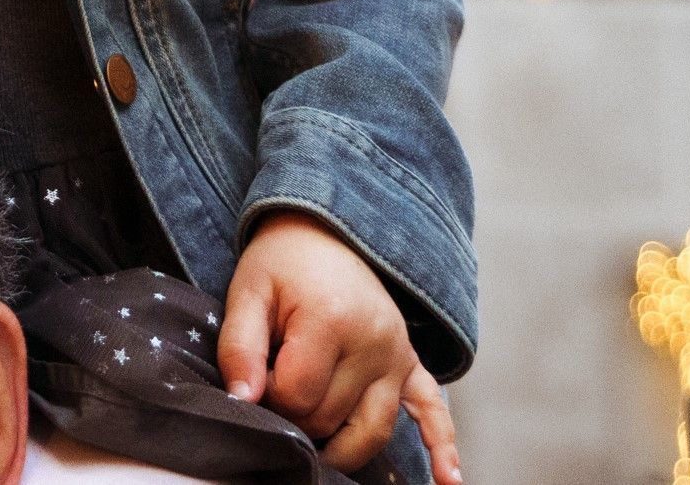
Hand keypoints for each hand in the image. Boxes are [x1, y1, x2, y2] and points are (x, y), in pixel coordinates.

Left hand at [218, 213, 459, 484]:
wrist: (322, 229)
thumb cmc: (281, 265)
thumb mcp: (248, 292)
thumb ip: (240, 347)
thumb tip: (242, 400)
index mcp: (331, 319)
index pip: (297, 396)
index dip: (268, 394)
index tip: (257, 372)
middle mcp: (374, 341)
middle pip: (331, 418)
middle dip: (297, 415)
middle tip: (277, 385)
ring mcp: (398, 355)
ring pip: (373, 431)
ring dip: (341, 446)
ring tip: (316, 450)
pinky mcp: (411, 363)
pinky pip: (434, 409)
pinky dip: (443, 447)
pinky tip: (449, 481)